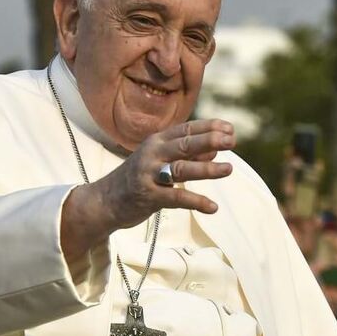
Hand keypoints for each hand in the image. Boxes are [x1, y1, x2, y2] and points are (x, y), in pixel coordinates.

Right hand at [61, 119, 234, 261]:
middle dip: (210, 140)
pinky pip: (176, 198)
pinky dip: (196, 202)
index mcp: (157, 141)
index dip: (209, 127)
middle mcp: (153, 153)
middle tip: (232, 140)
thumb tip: (217, 149)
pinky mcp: (148, 196)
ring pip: (182, 169)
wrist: (104, 201)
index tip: (230, 128)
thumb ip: (187, 155)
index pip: (186, 129)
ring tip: (229, 168)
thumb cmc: (137, 178)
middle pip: (185, 144)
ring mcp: (149, 174)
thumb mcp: (161, 161)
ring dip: (207, 169)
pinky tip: (212, 207)